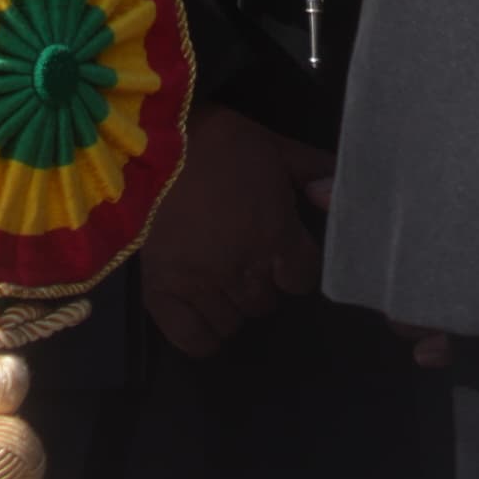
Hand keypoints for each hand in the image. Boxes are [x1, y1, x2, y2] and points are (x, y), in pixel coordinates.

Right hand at [138, 103, 333, 357]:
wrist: (145, 141)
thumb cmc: (215, 139)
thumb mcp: (272, 145)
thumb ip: (312, 169)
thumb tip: (333, 195)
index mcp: (275, 234)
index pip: (302, 278)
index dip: (293, 265)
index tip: (279, 250)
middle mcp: (244, 268)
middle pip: (266, 302)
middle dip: (259, 281)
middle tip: (241, 257)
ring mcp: (202, 284)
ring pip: (234, 321)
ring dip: (230, 303)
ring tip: (215, 277)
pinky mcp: (163, 292)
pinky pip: (195, 339)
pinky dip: (202, 333)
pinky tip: (198, 309)